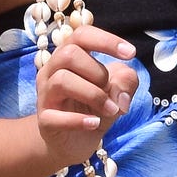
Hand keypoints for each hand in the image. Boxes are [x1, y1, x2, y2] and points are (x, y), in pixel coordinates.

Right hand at [32, 22, 137, 169]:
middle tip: (109, 88)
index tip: (131, 54)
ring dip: (94, 95)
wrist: (75, 142)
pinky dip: (79, 120)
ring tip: (111, 110)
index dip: (106, 40)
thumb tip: (121, 95)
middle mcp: (52, 71)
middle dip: (97, 71)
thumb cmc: (94, 107)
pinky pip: (55, 117)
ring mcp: (46, 95)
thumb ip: (126, 82)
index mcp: (69, 57)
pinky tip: (95, 123)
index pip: (82, 35)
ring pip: (61, 80)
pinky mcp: (45, 121)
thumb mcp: (117, 91)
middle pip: (68, 54)